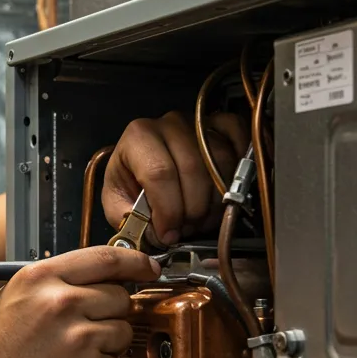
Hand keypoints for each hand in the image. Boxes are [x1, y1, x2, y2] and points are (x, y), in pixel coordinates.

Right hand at [0, 246, 160, 357]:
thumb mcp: (11, 301)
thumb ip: (53, 283)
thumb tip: (93, 277)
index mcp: (40, 280)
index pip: (106, 258)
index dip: (134, 262)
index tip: (146, 266)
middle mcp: (62, 304)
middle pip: (120, 296)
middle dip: (111, 311)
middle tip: (86, 327)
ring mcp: (80, 338)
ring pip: (123, 330)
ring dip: (107, 342)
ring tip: (72, 354)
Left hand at [101, 111, 247, 246]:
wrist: (144, 165)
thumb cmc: (131, 181)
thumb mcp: (117, 201)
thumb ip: (130, 218)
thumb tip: (159, 233)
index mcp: (139, 137)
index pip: (159, 172)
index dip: (168, 210)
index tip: (169, 234)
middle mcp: (170, 124)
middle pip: (192, 169)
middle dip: (192, 210)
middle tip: (187, 230)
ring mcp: (199, 123)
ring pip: (219, 163)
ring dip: (215, 201)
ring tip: (202, 220)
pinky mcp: (222, 125)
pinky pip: (239, 142)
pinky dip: (239, 170)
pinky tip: (227, 193)